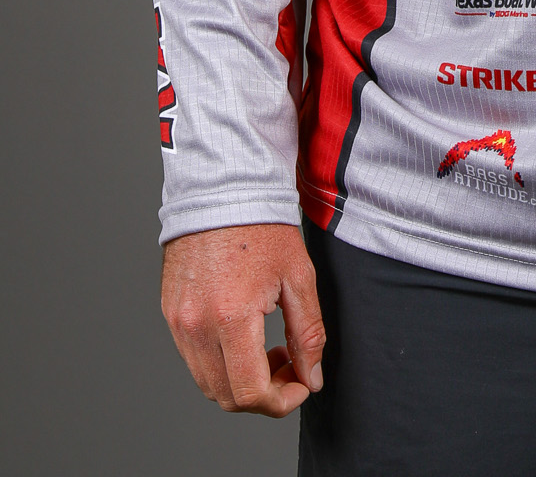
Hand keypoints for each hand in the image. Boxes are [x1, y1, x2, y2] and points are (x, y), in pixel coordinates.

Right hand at [161, 222, 325, 416]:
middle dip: (264, 394)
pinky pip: (193, 358)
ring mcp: (178, 322)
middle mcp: (196, 326)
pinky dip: (220, 362)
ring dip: (240, 381)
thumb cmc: (262, 225)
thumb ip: (308, 332)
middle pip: (227, 397)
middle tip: (290, 365)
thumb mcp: (298, 276)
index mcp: (231, 317)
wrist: (223, 188)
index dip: (281, 401)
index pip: (251, 392)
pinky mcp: (169, 313)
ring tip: (269, 347)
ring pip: (208, 383)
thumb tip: (311, 377)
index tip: (301, 384)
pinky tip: (244, 335)